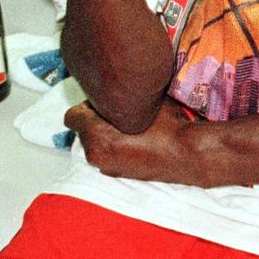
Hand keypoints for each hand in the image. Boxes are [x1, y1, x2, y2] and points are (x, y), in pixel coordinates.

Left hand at [64, 98, 200, 182]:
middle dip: (96, 120)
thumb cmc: (165, 125)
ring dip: (105, 134)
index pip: (72, 116)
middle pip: (84, 129)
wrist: (187, 155)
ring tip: (128, 127)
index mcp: (95, 135)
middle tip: (118, 112)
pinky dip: (115, 147)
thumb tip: (109, 84)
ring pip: (96, 142)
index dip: (87, 105)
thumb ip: (118, 93)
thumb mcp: (141, 100)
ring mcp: (106, 167)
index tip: (103, 101)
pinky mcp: (118, 174)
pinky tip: (135, 141)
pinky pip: (108, 154)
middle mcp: (95, 153)